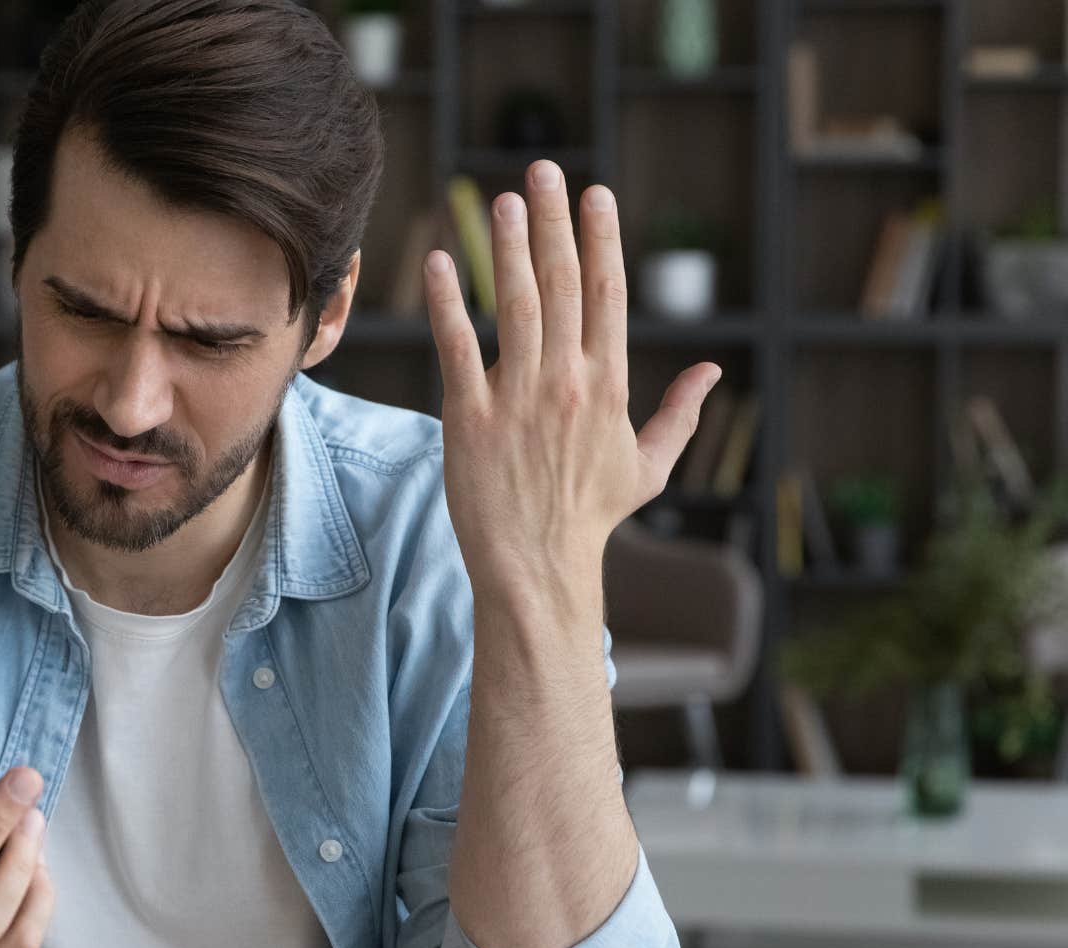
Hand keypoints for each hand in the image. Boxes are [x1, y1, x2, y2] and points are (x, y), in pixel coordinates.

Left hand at [422, 159, 720, 594]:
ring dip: (508, 248)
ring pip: (515, 306)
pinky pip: (458, 349)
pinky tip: (441, 262)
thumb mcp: (649, 466)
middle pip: (562, 286)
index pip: (608, 295)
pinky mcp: (469, 419)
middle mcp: (568, 383)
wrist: (538, 567)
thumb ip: (680, 413)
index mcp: (610, 386)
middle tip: (542, 170)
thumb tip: (714, 370)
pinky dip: (449, 304)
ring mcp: (518, 399)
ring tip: (503, 200)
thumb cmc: (589, 517)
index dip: (601, 240)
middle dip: (554, 222)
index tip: (596, 194)